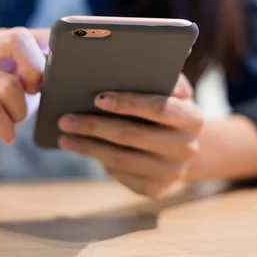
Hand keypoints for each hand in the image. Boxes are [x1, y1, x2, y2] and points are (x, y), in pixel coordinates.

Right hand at [0, 27, 48, 156]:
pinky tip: (7, 135)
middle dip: (36, 70)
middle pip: (15, 39)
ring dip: (20, 110)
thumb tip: (70, 66)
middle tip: (36, 93)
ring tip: (15, 119)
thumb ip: (42, 72)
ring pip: (8, 86)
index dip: (48, 50)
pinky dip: (6, 128)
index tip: (54, 73)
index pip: (29, 31)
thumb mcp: (24, 86)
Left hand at [58, 74, 203, 198]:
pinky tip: (82, 149)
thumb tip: (135, 66)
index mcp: (192, 118)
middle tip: (66, 119)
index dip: (128, 103)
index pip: (158, 108)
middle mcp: (185, 148)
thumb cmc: (170, 108)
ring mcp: (171, 173)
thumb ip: (162, 76)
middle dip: (95, 126)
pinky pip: (121, 175)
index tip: (97, 98)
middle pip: (132, 136)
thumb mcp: (174, 90)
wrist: (187, 147)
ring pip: (120, 159)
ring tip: (64, 136)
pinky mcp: (155, 189)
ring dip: (88, 147)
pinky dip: (99, 160)